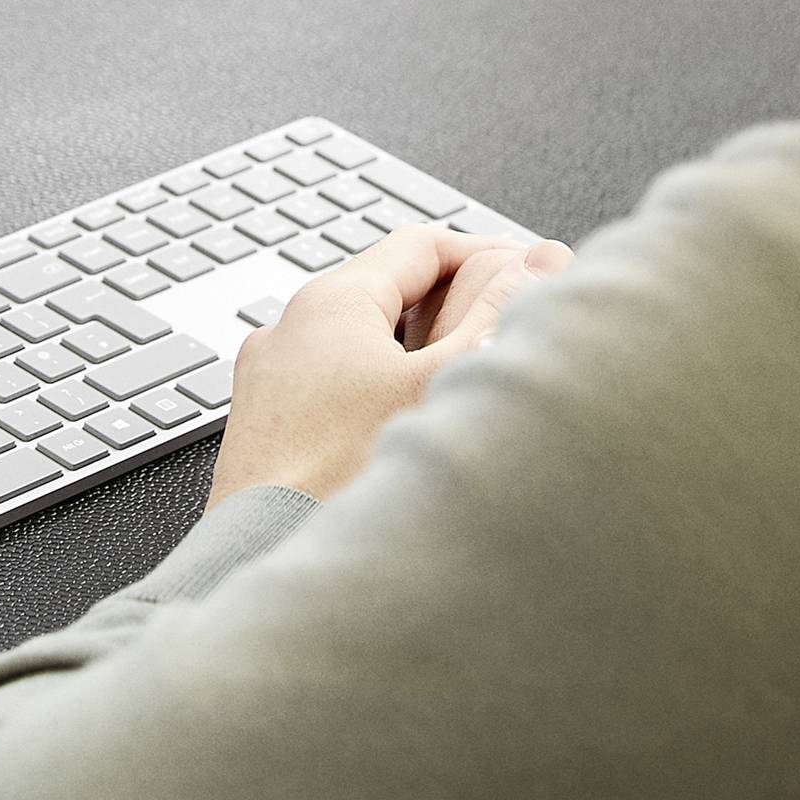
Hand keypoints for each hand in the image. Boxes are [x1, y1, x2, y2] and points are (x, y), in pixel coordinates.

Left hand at [207, 224, 574, 509]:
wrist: (264, 554)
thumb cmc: (340, 477)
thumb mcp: (440, 383)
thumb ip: (494, 314)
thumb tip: (536, 265)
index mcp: (331, 301)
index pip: (421, 245)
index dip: (484, 255)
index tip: (522, 278)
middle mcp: (290, 327)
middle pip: (388, 290)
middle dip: (451, 306)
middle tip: (500, 332)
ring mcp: (270, 377)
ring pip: (359, 341)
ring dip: (413, 353)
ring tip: (459, 388)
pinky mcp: (265, 424)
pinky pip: (330, 383)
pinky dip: (374, 390)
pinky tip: (405, 432)